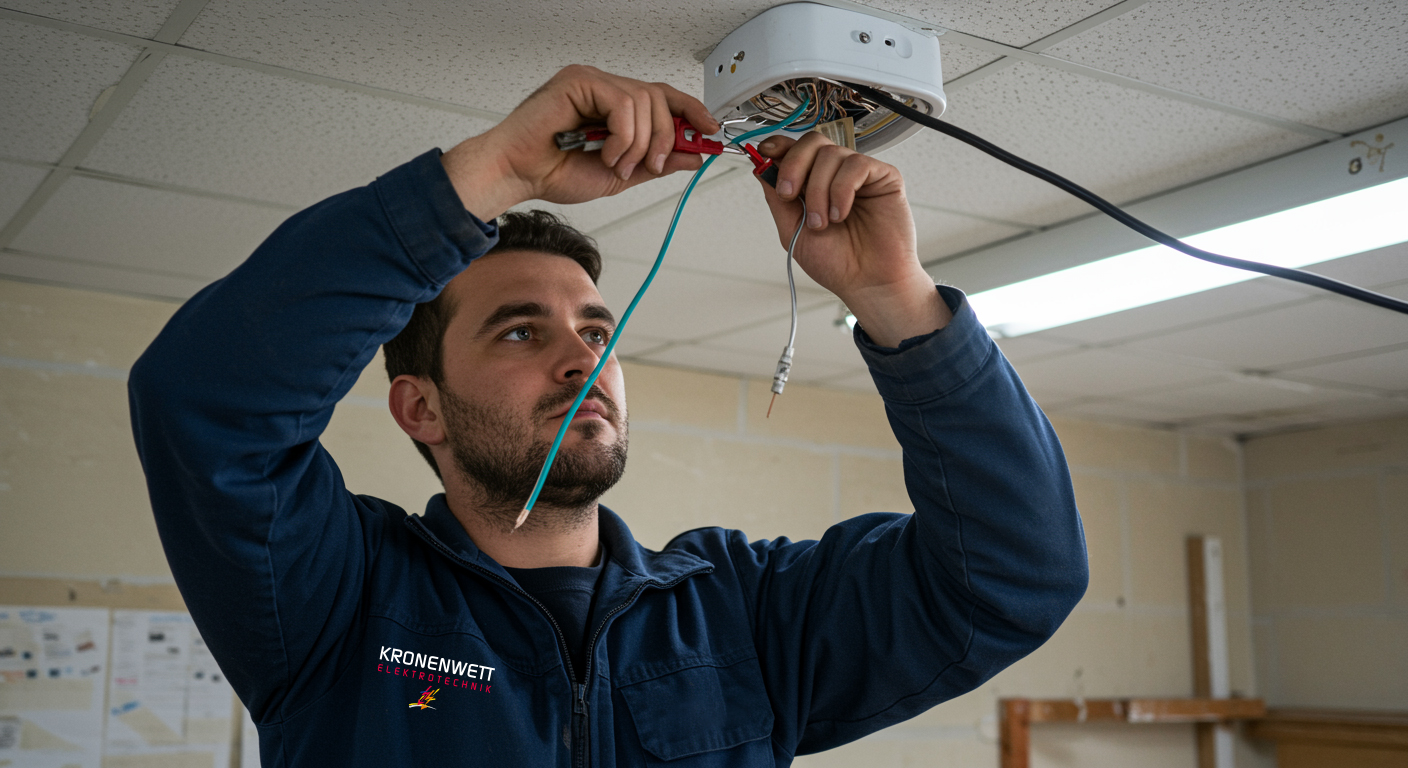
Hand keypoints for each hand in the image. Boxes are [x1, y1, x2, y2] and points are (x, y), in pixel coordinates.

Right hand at [441, 65, 720, 218]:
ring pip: (644, 102)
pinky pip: (622, 104)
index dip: (691, 112)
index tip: (711, 133)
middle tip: (650, 165)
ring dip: (638, 143)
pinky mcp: (578, 81)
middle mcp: (604, 88)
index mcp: (613, 106)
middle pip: (660, 97)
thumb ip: (655, 163)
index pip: (663, 97)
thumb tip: (692, 155)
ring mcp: (591, 81)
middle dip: (665, 136)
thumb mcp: (620, 174)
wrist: (517, 176)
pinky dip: (621, 136)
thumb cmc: (553, 172)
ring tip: (615, 163)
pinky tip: (604, 152)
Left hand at [755, 133, 950, 345]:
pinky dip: (842, 190)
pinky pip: (857, 165)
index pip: (795, 150)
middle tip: (790, 194)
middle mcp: (835, 176)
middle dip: (793, 164)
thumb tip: (761, 168)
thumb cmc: (837, 263)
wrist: (867, 283)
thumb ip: (777, 199)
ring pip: (830, 154)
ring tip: (823, 221)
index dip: (778, 145)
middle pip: (812, 141)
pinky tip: (841, 213)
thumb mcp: (792, 231)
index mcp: (813, 185)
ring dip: (818, 190)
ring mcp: (860, 175)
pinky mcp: (884, 177)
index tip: (764, 151)